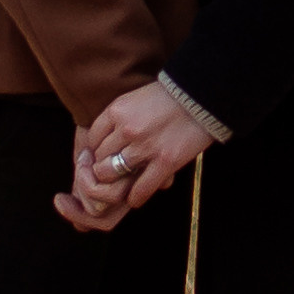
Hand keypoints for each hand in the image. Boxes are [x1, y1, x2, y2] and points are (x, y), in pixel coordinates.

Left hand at [52, 81, 211, 229]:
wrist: (202, 95)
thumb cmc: (169, 95)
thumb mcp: (135, 98)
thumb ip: (119, 117)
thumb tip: (105, 138)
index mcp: (117, 110)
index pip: (92, 138)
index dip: (95, 150)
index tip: (101, 155)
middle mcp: (127, 129)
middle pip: (100, 158)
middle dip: (102, 166)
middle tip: (109, 172)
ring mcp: (145, 147)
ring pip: (112, 174)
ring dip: (115, 181)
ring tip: (121, 183)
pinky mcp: (165, 162)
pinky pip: (141, 188)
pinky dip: (135, 197)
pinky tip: (135, 198)